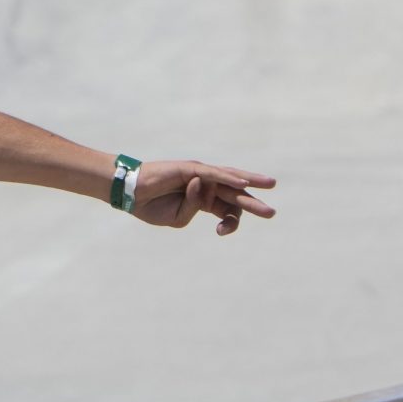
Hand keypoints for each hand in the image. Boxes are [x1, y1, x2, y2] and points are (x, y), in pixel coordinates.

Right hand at [131, 161, 276, 234]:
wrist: (131, 194)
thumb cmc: (152, 206)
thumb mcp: (179, 218)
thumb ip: (195, 208)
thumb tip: (205, 186)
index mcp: (203, 200)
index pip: (226, 210)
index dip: (229, 223)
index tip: (220, 233)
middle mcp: (205, 185)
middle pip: (234, 193)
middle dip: (253, 203)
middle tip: (271, 213)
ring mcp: (199, 175)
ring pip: (230, 178)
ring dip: (251, 182)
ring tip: (270, 185)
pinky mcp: (191, 168)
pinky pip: (214, 174)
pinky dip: (229, 177)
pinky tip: (244, 183)